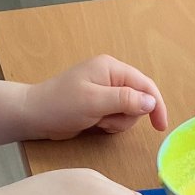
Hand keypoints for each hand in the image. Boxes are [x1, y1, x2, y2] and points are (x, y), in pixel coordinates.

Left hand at [23, 55, 168, 139]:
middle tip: (105, 120)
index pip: (145, 85)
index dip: (156, 105)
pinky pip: (117, 116)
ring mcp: (105, 91)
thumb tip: (151, 102)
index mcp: (112, 68)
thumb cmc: (60, 105)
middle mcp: (111, 76)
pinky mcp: (100, 104)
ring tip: (97, 121)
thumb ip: (125, 100)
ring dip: (117, 121)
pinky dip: (109, 124)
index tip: (160, 126)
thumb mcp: (94, 102)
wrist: (34, 116)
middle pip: (139, 99)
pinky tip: (94, 124)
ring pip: (129, 111)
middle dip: (126, 115)